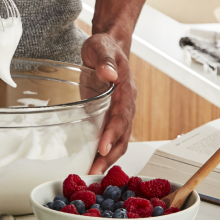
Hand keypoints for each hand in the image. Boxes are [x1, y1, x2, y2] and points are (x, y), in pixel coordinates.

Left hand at [82, 30, 136, 174]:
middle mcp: (127, 105)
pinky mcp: (110, 116)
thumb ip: (105, 60)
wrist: (108, 47)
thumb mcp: (101, 48)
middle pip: (123, 135)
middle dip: (110, 154)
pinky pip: (111, 137)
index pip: (122, 115)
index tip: (102, 147)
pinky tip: (92, 161)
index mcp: (127, 90)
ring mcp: (120, 112)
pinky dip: (104, 151)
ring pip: (119, 140)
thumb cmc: (104, 48)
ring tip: (92, 172)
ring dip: (107, 158)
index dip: (113, 132)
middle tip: (95, 169)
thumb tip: (109, 73)